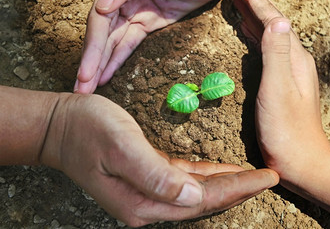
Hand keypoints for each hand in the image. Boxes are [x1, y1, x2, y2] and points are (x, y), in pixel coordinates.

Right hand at [40, 93, 278, 226]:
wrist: (59, 125)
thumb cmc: (87, 130)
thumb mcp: (120, 146)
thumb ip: (155, 175)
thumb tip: (194, 198)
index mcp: (144, 202)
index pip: (203, 200)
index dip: (239, 189)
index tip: (268, 178)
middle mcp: (147, 204)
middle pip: (205, 201)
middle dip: (240, 189)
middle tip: (271, 177)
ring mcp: (146, 192)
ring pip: (198, 192)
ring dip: (227, 184)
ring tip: (254, 176)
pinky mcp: (145, 177)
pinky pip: (184, 180)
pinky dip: (206, 176)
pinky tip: (221, 170)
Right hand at [75, 0, 237, 93]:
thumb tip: (100, 6)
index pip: (99, 18)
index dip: (92, 47)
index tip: (85, 72)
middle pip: (101, 33)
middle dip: (90, 62)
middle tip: (80, 90)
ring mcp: (134, 9)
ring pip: (112, 42)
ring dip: (99, 65)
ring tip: (85, 89)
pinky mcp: (147, 21)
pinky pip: (128, 43)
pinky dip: (116, 59)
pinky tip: (104, 75)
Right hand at [233, 0, 329, 228]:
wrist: (301, 161)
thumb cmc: (286, 128)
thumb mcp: (278, 89)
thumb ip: (277, 54)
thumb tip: (277, 19)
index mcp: (294, 58)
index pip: (273, 20)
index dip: (256, 0)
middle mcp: (295, 60)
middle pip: (274, 24)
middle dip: (256, 4)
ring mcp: (290, 73)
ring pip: (271, 37)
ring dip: (255, 19)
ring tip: (241, 6)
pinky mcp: (282, 84)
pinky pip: (268, 51)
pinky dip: (256, 38)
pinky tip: (250, 39)